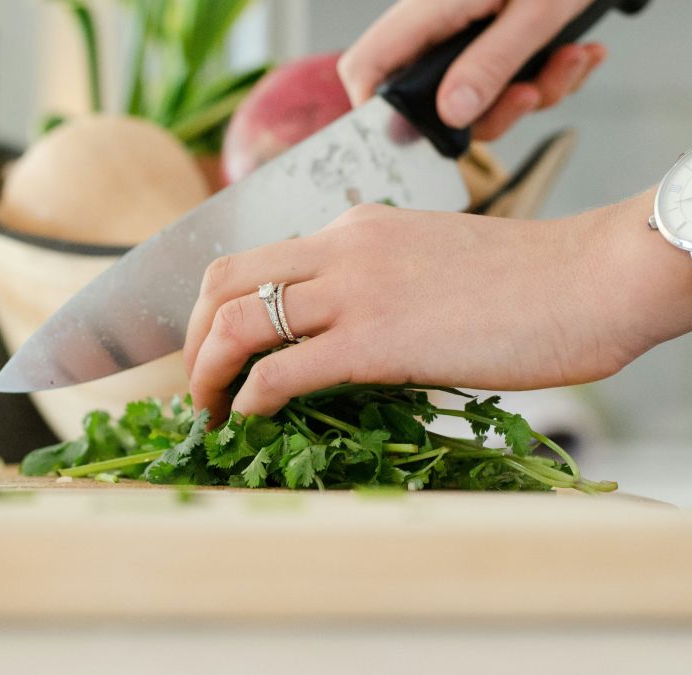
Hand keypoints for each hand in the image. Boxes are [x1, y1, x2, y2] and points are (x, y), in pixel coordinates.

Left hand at [183, 192, 691, 423]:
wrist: (589, 280)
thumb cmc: (523, 282)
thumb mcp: (426, 260)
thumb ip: (372, 282)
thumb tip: (333, 334)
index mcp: (351, 228)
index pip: (252, 260)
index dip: (214, 308)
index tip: (213, 350)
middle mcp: (339, 248)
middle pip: (222, 282)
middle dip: (191, 338)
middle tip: (196, 384)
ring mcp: (354, 291)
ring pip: (236, 323)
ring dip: (206, 374)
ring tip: (208, 412)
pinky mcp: (375, 341)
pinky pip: (281, 371)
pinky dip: (249, 399)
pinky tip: (249, 420)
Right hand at [338, 0, 605, 139]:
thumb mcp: (534, 12)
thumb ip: (491, 64)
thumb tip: (453, 114)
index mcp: (428, 11)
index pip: (367, 67)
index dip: (375, 111)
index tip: (416, 137)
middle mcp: (437, 25)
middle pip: (431, 98)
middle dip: (491, 111)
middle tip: (529, 94)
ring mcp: (465, 32)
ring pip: (478, 96)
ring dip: (532, 92)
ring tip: (570, 59)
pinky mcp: (493, 36)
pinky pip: (507, 79)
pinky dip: (546, 75)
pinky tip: (576, 52)